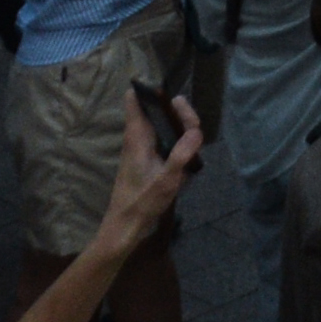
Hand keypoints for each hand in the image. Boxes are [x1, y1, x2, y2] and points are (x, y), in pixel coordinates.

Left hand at [87, 88, 202, 250]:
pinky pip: (162, 142)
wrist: (123, 229)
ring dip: (178, 128)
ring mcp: (140, 152)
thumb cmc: (142, 203)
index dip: (151, 92)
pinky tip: (185, 158)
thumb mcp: (166, 180)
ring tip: (193, 138)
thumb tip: (197, 130)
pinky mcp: (145, 163)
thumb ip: (182, 153)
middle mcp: (137, 141)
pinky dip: (175, 143)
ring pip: (160, 128)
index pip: (135, 102)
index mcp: (137, 139)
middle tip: (194, 125)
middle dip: (177, 113)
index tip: (173, 96)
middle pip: (155, 113)